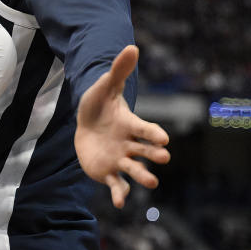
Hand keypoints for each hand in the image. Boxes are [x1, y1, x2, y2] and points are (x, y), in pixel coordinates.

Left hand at [74, 45, 169, 207]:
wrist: (87, 123)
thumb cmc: (99, 104)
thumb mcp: (105, 86)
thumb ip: (119, 71)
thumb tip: (132, 46)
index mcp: (131, 125)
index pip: (146, 129)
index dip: (153, 133)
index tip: (163, 138)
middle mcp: (130, 144)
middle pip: (145, 151)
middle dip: (154, 155)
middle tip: (163, 159)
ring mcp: (120, 159)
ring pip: (134, 170)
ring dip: (143, 176)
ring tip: (152, 182)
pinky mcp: (108, 172)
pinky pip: (116, 184)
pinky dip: (119, 194)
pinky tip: (119, 203)